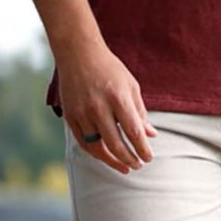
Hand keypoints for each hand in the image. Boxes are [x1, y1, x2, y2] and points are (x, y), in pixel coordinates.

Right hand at [59, 43, 155, 173]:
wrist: (78, 53)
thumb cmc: (109, 69)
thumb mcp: (130, 86)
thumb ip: (140, 112)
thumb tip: (150, 135)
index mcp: (118, 98)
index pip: (133, 132)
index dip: (142, 149)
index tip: (148, 158)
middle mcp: (99, 107)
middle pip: (115, 144)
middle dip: (129, 159)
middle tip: (138, 165)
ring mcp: (82, 113)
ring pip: (97, 147)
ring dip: (112, 161)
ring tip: (124, 167)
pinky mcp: (70, 116)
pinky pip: (83, 142)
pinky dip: (95, 153)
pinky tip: (106, 157)